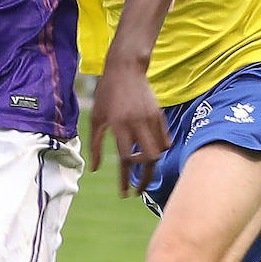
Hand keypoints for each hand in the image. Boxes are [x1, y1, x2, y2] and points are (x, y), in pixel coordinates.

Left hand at [90, 59, 168, 195]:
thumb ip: (95, 146)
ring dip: (152, 165)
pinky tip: (150, 154)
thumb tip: (96, 170)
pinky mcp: (160, 115)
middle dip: (144, 179)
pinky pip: (165, 140)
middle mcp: (138, 123)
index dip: (125, 179)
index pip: (126, 159)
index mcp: (120, 125)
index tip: (124, 193)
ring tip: (142, 172)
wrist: (125, 68)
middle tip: (138, 189)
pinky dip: (159, 150)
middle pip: (148, 160)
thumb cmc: (106, 94)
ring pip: (160, 151)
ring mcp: (152, 119)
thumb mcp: (96, 119)